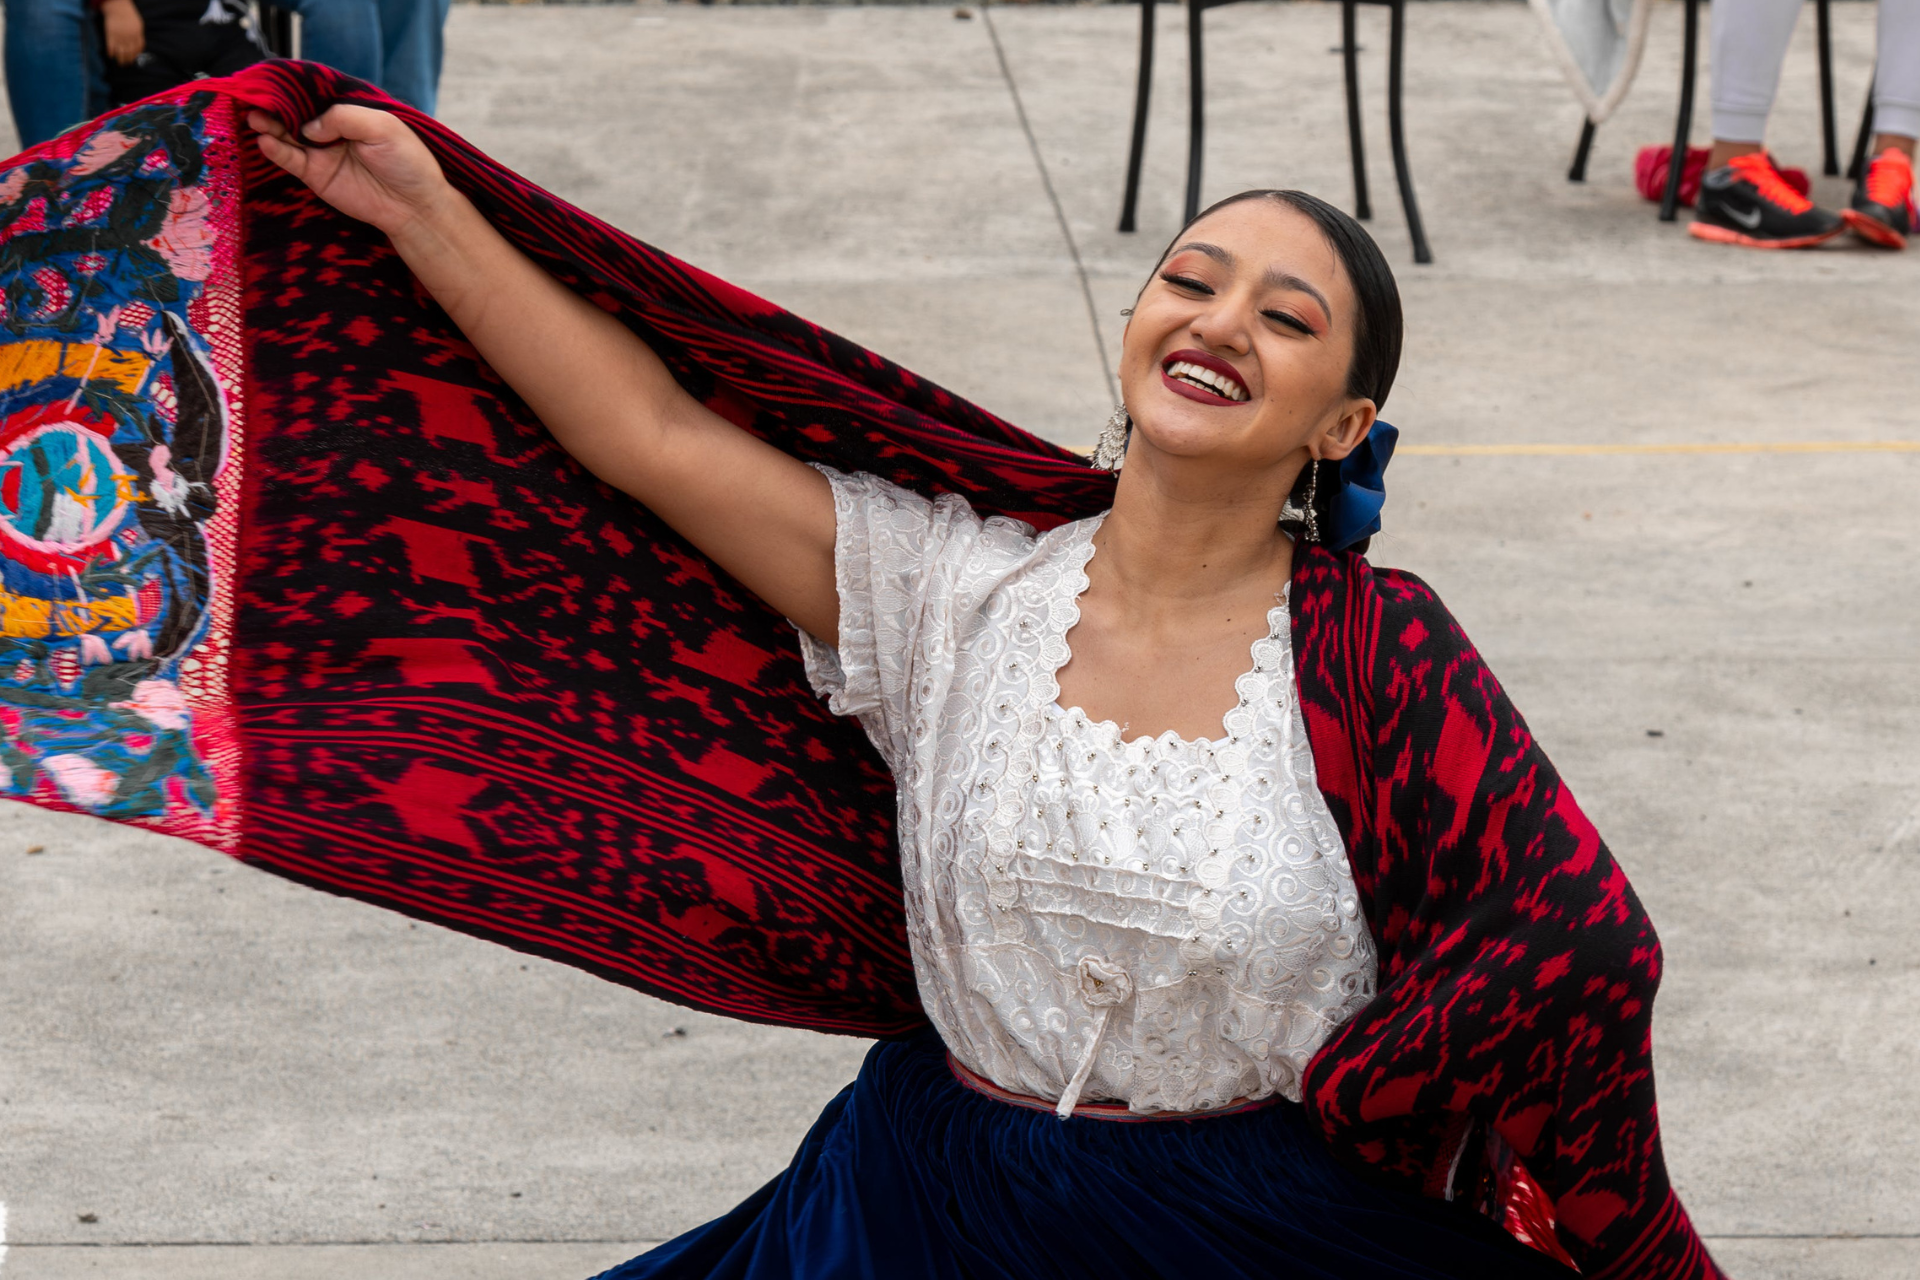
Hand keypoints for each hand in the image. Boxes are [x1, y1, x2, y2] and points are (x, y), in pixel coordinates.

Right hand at [101, 0, 144, 65]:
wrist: (117, 6)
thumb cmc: (128, 15)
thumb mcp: (138, 24)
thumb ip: (138, 35)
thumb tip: (138, 48)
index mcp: (137, 35)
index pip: (138, 49)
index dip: (135, 56)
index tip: (133, 60)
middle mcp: (129, 37)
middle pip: (129, 52)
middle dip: (127, 60)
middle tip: (125, 64)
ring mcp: (119, 36)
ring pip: (120, 52)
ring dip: (120, 59)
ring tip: (119, 63)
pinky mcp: (110, 34)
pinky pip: (110, 47)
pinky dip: (110, 53)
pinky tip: (110, 55)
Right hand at [249, 106, 452, 238]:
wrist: (414, 205)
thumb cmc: (407, 162)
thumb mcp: (382, 127)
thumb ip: (344, 118)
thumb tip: (309, 127)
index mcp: (349, 111)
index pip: (316, 94)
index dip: (295, 88)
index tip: (273, 81)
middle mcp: (331, 129)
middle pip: (295, 113)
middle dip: (275, 106)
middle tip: (256, 100)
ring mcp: (321, 152)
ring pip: (287, 134)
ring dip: (269, 125)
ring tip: (255, 118)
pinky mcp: (315, 175)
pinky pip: (290, 159)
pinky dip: (276, 150)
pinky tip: (266, 141)